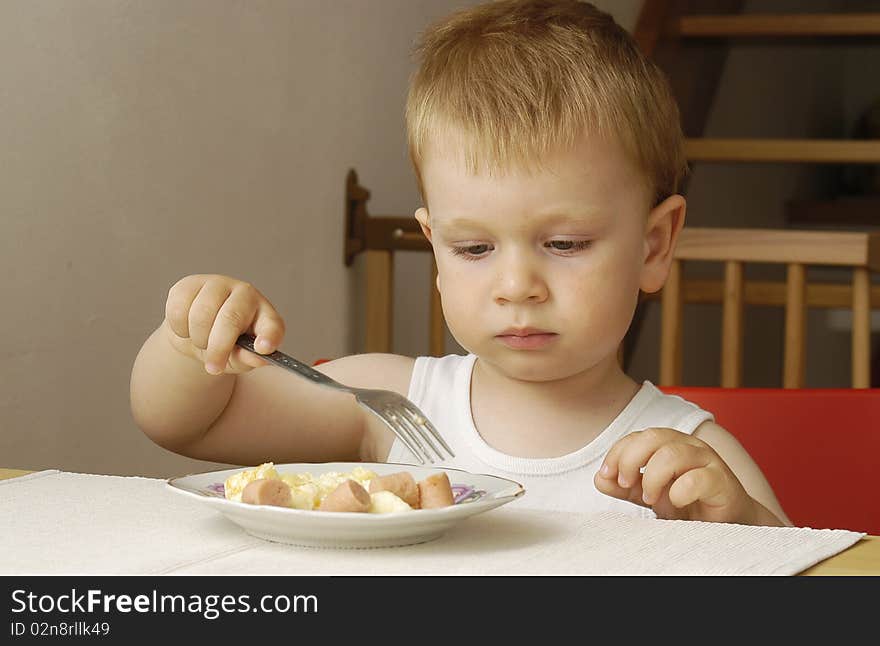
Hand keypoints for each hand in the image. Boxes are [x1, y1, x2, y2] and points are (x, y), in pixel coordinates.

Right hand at [162, 274, 285, 374]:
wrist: (195, 335)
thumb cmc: (225, 346)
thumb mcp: (239, 359)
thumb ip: (248, 358)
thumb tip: (258, 357)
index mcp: (265, 315)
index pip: (273, 325)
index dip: (269, 336)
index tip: (263, 348)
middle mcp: (245, 294)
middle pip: (231, 318)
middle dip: (219, 347)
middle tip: (213, 368)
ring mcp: (218, 284)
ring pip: (201, 314)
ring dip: (198, 338)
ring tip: (202, 342)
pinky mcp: (190, 284)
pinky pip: (179, 308)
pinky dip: (180, 328)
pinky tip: (187, 328)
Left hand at [594, 427, 754, 523]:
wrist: (726, 523)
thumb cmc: (686, 503)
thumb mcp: (648, 494)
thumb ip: (624, 486)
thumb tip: (599, 478)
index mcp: (669, 444)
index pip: (638, 436)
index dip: (618, 453)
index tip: (607, 475)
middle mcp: (688, 446)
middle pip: (653, 437)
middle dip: (631, 460)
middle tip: (626, 484)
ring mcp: (707, 461)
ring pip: (672, 454)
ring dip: (653, 477)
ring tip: (649, 498)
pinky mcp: (722, 482)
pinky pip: (698, 479)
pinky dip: (679, 491)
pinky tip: (675, 502)